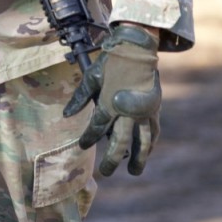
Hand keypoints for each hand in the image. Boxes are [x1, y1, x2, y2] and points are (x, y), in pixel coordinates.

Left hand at [63, 23, 161, 176]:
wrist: (135, 50)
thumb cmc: (109, 62)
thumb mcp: (91, 77)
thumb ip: (80, 98)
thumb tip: (67, 115)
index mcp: (108, 104)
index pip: (96, 128)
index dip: (88, 138)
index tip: (82, 145)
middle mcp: (126, 112)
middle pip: (119, 143)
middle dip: (112, 160)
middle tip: (106, 172)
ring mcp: (142, 112)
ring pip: (142, 142)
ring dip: (138, 158)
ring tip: (134, 171)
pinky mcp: (154, 109)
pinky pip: (154, 131)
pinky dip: (150, 143)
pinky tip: (147, 151)